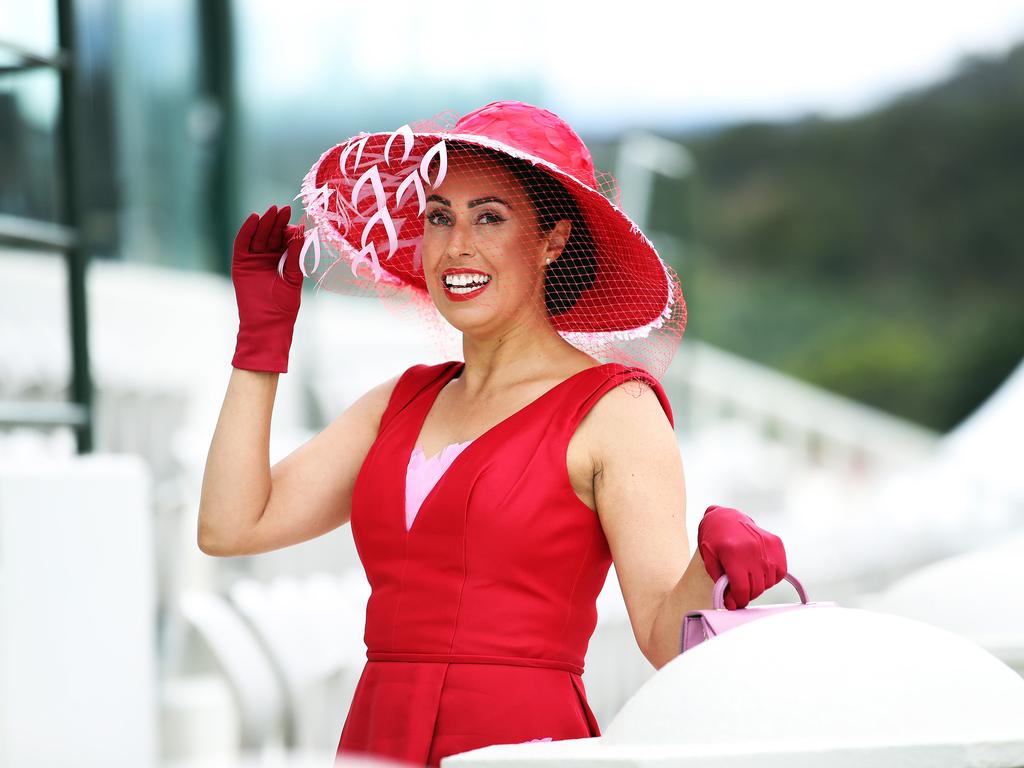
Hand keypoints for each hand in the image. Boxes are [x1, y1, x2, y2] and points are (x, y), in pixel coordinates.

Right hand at [230, 204, 304, 372]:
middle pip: (271, 234)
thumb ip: (295, 255)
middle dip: (277, 222)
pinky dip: (247, 230)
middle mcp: (267, 258)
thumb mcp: (294, 277)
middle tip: (284, 209)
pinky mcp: (240, 263)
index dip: (289, 228)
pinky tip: (254, 218)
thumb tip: (301, 231)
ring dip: (264, 223)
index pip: (284, 239)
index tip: (296, 219)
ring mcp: (253, 260)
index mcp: (282, 260)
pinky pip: (243, 243)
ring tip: (271, 211)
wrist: (268, 324)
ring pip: (258, 236)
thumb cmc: (284, 306)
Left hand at [697, 505, 786, 609]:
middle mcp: (752, 549)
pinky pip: (780, 571)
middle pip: (756, 588)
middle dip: (746, 595)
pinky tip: (759, 573)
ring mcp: (767, 546)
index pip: (742, 588)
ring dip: (759, 586)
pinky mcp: (776, 543)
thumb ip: (720, 582)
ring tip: (748, 579)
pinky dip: (772, 577)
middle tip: (739, 593)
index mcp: (733, 554)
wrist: (725, 517)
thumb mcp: (709, 560)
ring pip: (769, 582)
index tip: (734, 604)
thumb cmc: (714, 540)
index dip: (738, 601)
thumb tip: (732, 602)